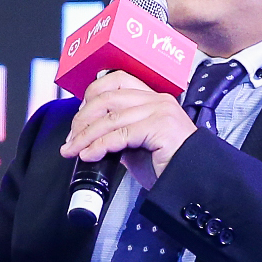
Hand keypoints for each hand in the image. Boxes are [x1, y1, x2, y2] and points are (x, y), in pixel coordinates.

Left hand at [60, 69, 197, 188]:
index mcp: (152, 98)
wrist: (190, 181)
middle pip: (108, 97)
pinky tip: (89, 156)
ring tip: (73, 151)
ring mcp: (160, 111)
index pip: (116, 81)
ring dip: (86, 136)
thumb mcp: (136, 145)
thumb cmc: (166, 165)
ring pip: (111, 117)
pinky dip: (100, 145)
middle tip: (70, 140)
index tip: (78, 121)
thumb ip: (118, 133)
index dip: (91, 96)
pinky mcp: (161, 127)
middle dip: (82, 119)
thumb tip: (90, 136)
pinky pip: (121, 134)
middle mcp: (157, 99)